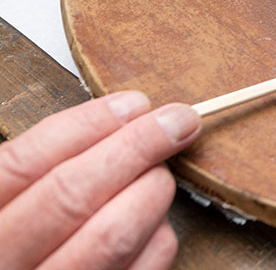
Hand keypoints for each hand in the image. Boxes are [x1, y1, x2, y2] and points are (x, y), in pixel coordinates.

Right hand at [0, 92, 201, 268]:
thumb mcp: (10, 199)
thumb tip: (120, 120)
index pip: (24, 164)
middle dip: (136, 148)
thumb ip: (43, 168)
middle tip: (176, 122)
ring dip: (151, 191)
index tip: (133, 104)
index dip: (87, 125)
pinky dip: (159, 236)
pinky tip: (155, 221)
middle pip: (73, 195)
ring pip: (113, 235)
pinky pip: (142, 268)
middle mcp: (5, 262)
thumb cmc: (19, 241)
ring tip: (160, 173)